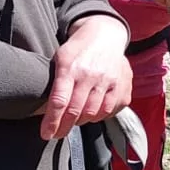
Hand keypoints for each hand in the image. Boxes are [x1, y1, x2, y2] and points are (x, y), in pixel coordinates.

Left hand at [43, 15, 132, 140]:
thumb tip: (46, 111)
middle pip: (76, 111)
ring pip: (94, 113)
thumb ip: (55, 83)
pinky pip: (110, 110)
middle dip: (64, 127)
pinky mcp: (124, 86)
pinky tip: (93, 112)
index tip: (46, 134)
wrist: (106, 35)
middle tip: (57, 134)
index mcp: (71, 68)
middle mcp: (92, 75)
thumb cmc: (78, 49)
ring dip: (82, 121)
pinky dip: (100, 115)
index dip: (52, 122)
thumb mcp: (61, 58)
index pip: (60, 101)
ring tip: (75, 119)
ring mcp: (111, 81)